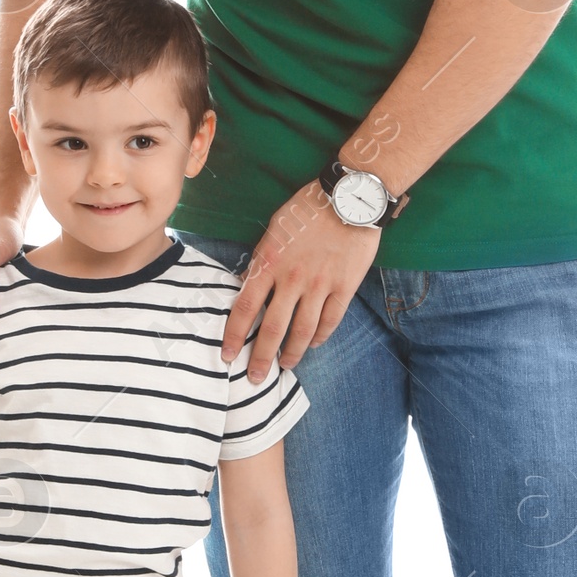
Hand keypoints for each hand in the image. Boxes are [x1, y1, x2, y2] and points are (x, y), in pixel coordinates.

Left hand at [221, 181, 378, 381]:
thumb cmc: (307, 209)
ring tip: (285, 366)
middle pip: (273, 329)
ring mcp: (320, 285)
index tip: (227, 356)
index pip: (245, 308)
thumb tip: (249, 286)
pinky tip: (313, 344)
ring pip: (302, 331)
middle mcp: (292, 279)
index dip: (234, 336)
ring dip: (292, 353)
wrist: (350, 198)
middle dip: (260, 358)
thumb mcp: (274, 230)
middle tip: (254, 378)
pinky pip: (330, 320)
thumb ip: (262, 261)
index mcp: (269, 263)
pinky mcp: (344, 286)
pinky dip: (320, 337)